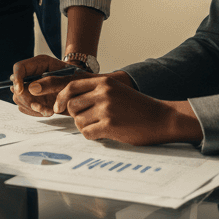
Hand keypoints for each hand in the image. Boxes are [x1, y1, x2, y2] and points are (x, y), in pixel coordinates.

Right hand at [10, 55, 91, 115]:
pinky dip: (35, 113)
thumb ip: (50, 82)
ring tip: (48, 111)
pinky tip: (48, 112)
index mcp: (39, 64)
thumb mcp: (68, 79)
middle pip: (16, 87)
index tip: (21, 91)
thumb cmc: (78, 79)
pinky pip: (26, 108)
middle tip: (39, 107)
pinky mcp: (35, 99)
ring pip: (19, 99)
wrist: (85, 88)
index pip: (19, 68)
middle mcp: (33, 75)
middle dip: (26, 99)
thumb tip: (30, 88)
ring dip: (32, 108)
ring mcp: (32, 88)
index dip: (17, 79)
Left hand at [54, 73, 202, 145]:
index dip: (60, 98)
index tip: (57, 108)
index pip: (71, 87)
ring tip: (99, 127)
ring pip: (78, 121)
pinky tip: (102, 134)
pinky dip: (91, 136)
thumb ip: (96, 92)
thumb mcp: (117, 90)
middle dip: (76, 116)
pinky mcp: (109, 125)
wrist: (161, 118)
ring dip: (85, 127)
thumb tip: (70, 101)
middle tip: (87, 121)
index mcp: (104, 82)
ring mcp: (106, 109)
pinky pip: (87, 133)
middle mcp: (103, 93)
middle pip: (72, 106)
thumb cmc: (138, 107)